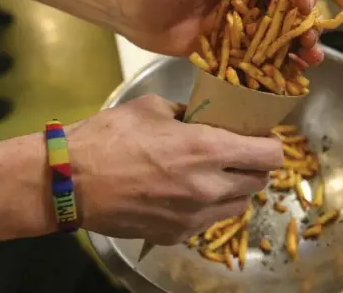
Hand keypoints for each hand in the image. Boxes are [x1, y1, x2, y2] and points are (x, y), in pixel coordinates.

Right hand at [67, 95, 281, 244]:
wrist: (71, 181)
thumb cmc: (111, 136)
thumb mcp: (153, 108)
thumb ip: (188, 113)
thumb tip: (204, 118)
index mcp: (207, 148)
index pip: (270, 155)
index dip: (271, 144)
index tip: (260, 137)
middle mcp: (210, 187)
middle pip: (260, 181)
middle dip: (254, 165)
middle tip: (236, 152)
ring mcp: (195, 217)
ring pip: (239, 205)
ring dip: (235, 188)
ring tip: (214, 174)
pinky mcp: (177, 235)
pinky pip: (209, 222)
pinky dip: (209, 207)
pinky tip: (187, 194)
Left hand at [120, 0, 322, 65]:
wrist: (132, 12)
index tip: (304, 4)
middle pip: (288, 7)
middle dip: (306, 22)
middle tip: (311, 39)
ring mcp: (238, 25)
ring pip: (277, 34)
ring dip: (298, 45)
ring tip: (309, 58)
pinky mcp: (227, 49)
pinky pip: (255, 56)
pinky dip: (274, 64)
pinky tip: (289, 73)